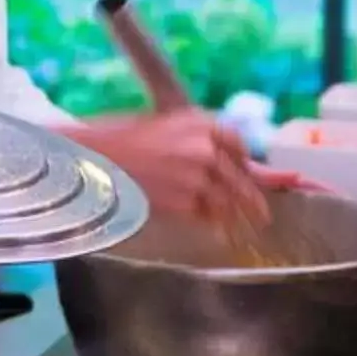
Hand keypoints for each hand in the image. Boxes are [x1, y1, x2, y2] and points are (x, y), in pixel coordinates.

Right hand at [67, 110, 280, 229]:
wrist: (94, 159)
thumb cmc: (121, 139)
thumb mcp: (165, 126)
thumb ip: (199, 139)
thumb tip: (229, 159)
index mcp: (201, 122)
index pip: (238, 144)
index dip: (246, 162)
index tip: (250, 174)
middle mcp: (205, 147)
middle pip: (241, 176)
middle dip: (253, 197)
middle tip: (262, 214)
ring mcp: (198, 176)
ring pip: (229, 201)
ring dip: (240, 216)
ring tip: (248, 229)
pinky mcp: (185, 201)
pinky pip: (208, 216)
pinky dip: (216, 225)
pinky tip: (221, 233)